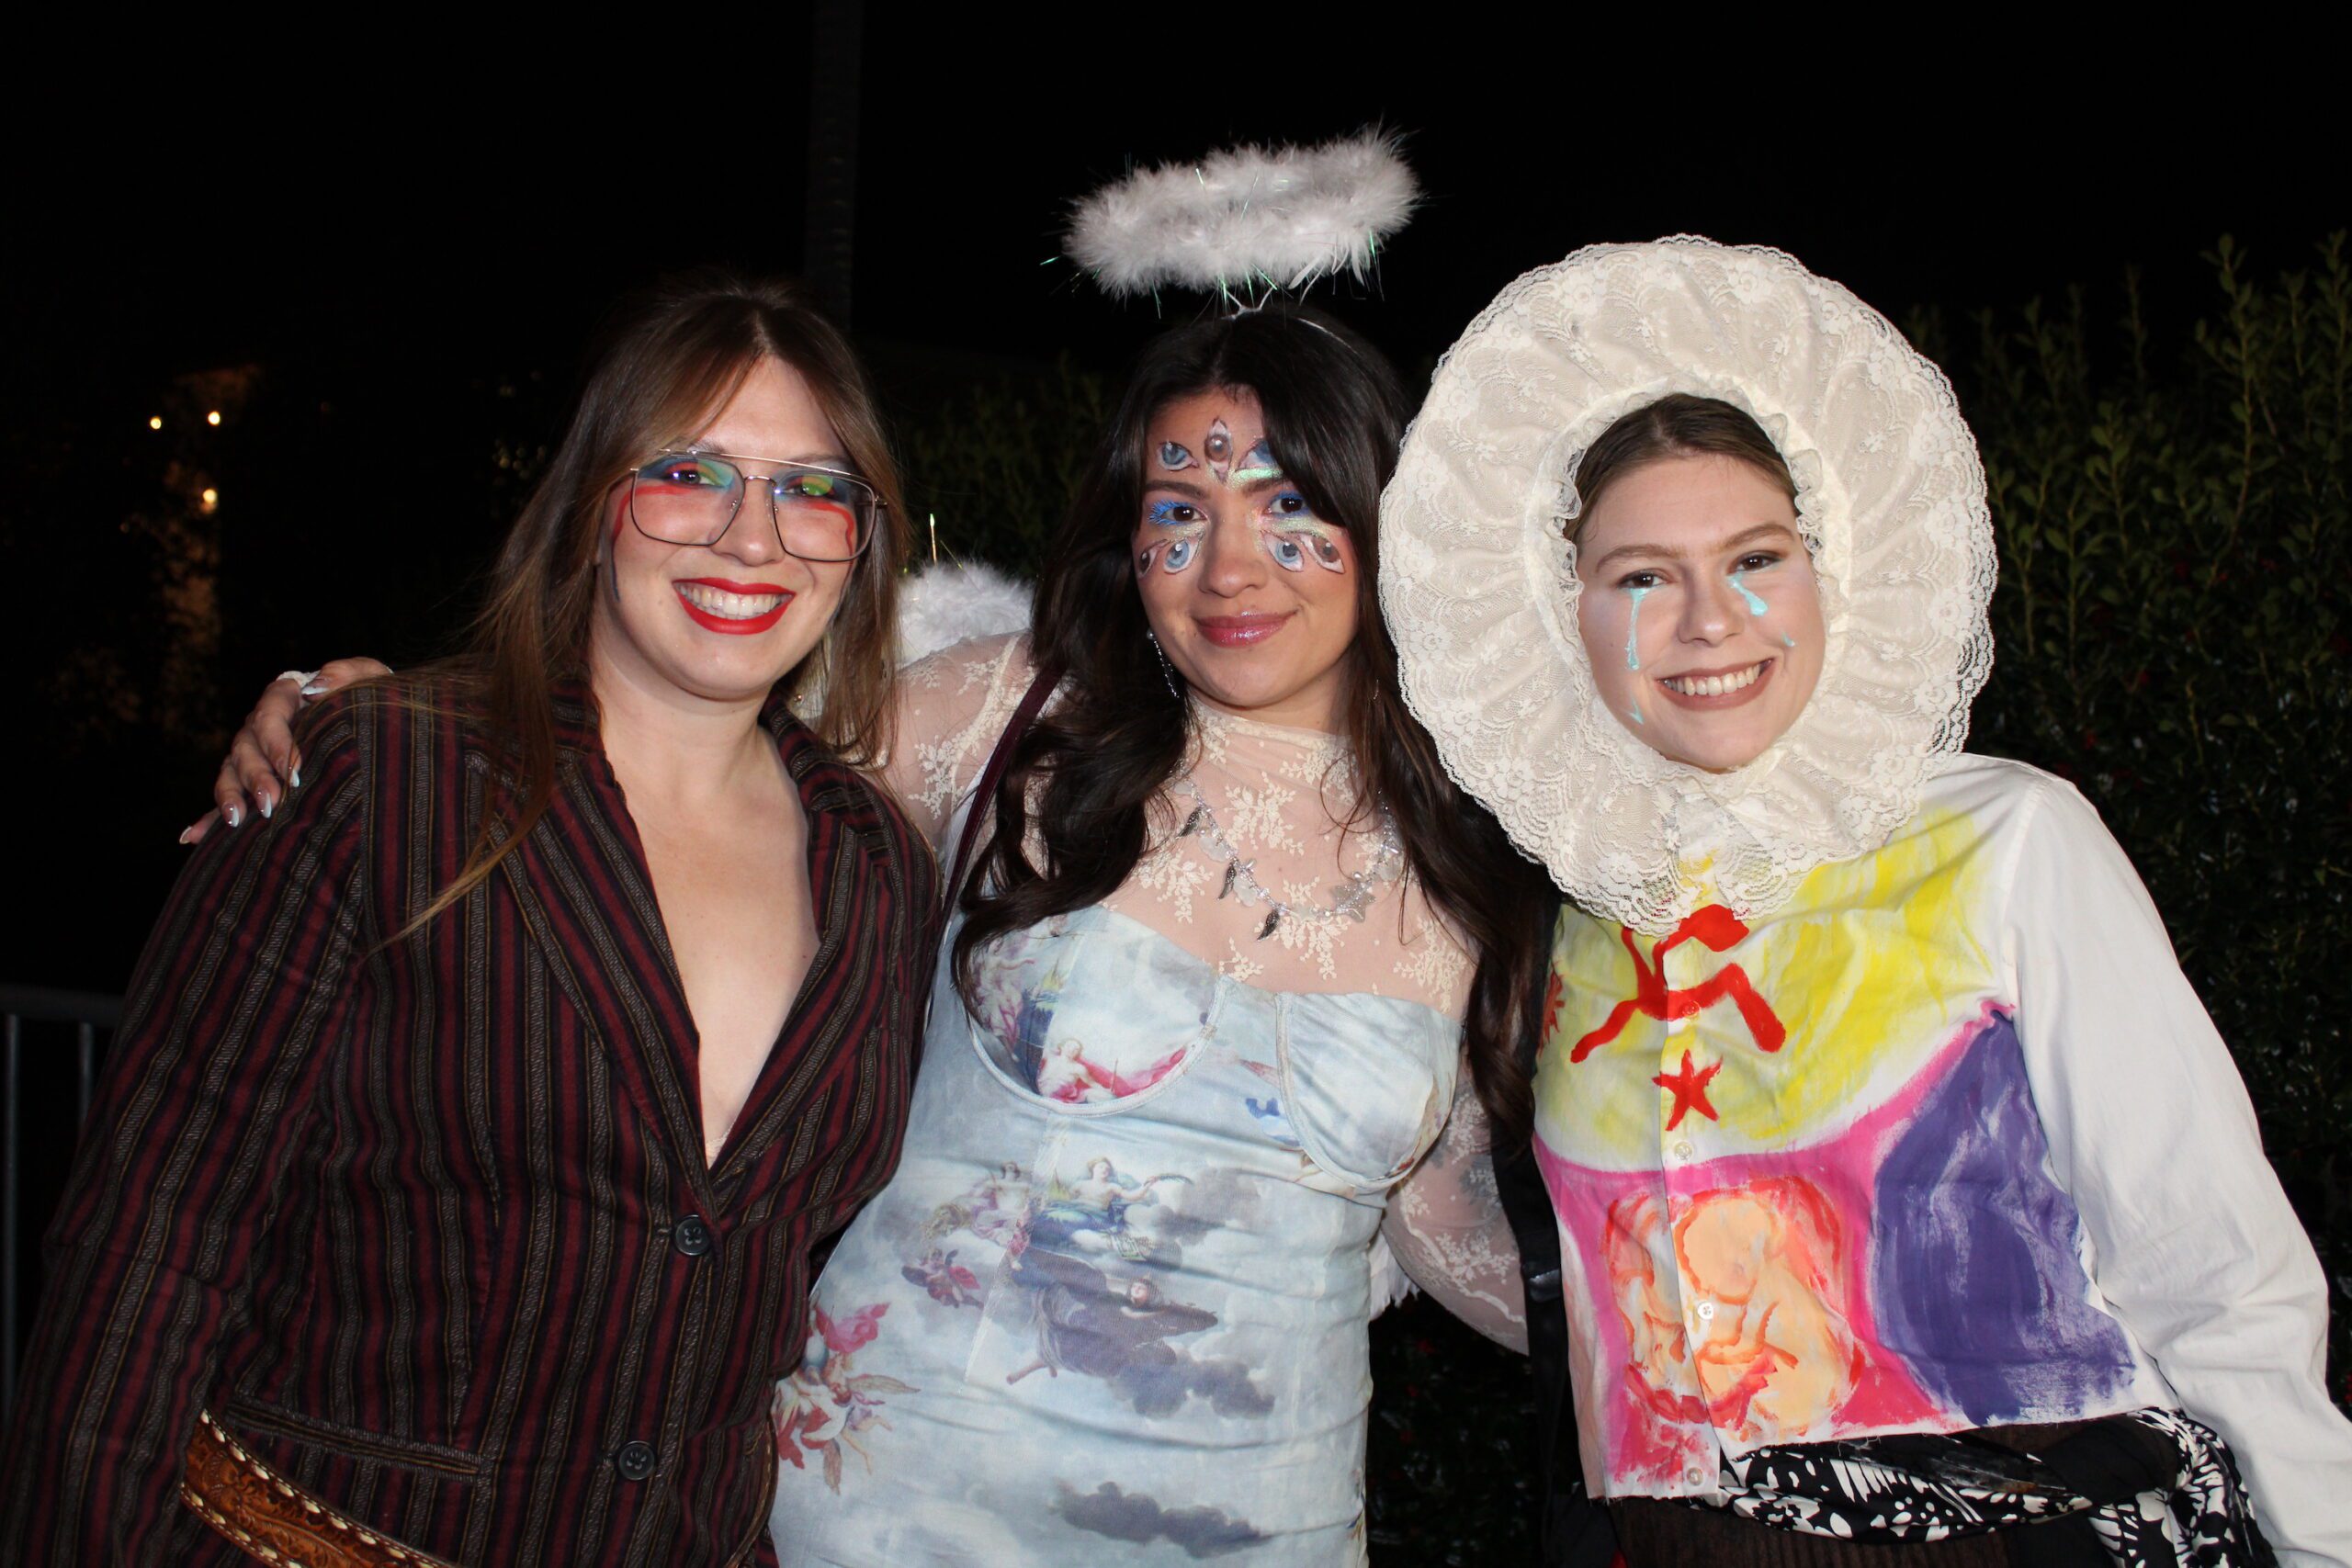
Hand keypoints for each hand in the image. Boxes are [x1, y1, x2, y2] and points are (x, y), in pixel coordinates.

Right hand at [182, 658, 392, 843]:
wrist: (373, 720)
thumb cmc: (369, 697)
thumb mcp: (368, 678)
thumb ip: (348, 673)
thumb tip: (315, 687)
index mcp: (285, 696)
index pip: (269, 715)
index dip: (277, 743)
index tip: (295, 771)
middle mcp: (261, 724)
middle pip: (245, 747)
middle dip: (256, 777)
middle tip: (273, 804)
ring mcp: (253, 751)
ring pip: (231, 771)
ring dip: (231, 796)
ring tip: (238, 821)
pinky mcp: (252, 779)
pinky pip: (226, 796)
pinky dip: (209, 817)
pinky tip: (193, 836)